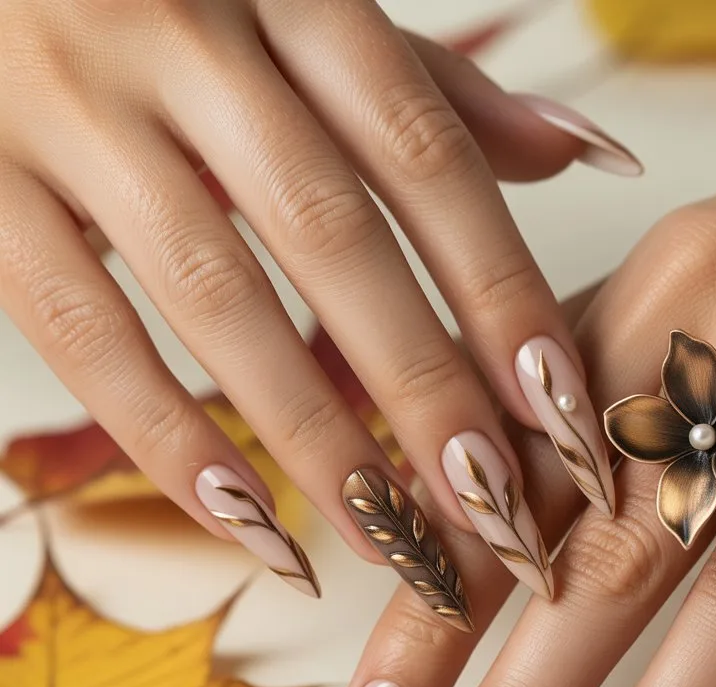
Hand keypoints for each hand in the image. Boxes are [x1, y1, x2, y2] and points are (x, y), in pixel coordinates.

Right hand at [0, 1, 639, 606]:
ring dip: (316, 436)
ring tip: (391, 540)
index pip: (428, 158)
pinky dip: (169, 437)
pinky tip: (249, 523)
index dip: (502, 292)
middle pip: (336, 238)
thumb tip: (582, 149)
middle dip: (426, 388)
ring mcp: (70, 105)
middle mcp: (184, 36)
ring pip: (217, 295)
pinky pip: (80, 327)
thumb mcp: (306, 10)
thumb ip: (436, 90)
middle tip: (494, 510)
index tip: (562, 415)